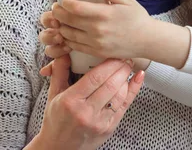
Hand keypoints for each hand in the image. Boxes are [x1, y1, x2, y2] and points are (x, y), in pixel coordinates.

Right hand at [27, 55, 144, 149]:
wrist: (59, 148)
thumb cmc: (56, 120)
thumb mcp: (53, 95)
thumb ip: (60, 72)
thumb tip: (65, 52)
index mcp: (70, 101)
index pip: (95, 77)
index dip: (109, 63)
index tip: (115, 54)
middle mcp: (85, 113)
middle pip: (110, 85)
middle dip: (121, 68)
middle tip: (125, 57)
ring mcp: (99, 122)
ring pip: (119, 95)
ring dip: (127, 78)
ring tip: (128, 66)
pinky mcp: (109, 128)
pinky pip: (125, 106)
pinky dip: (133, 90)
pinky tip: (138, 78)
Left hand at [38, 9, 150, 75]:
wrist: (148, 41)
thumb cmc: (138, 18)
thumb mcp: (127, 1)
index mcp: (104, 14)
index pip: (76, 8)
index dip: (65, 3)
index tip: (63, 0)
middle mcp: (97, 29)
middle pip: (69, 21)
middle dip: (58, 14)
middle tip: (55, 9)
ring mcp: (96, 42)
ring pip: (69, 35)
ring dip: (61, 27)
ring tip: (59, 21)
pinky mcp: (97, 52)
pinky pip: (76, 46)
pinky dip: (68, 40)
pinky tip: (67, 34)